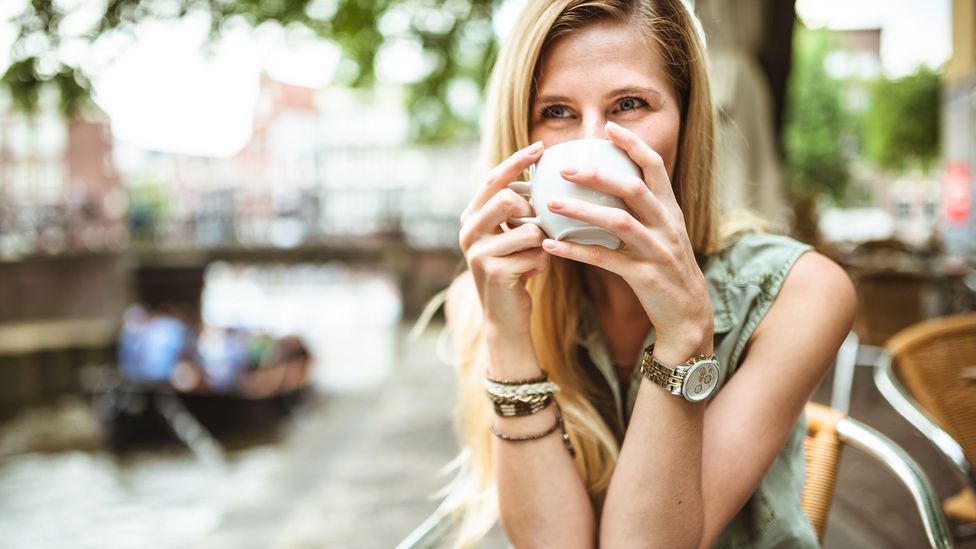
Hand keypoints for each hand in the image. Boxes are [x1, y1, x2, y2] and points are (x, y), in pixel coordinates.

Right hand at [459, 141, 549, 339]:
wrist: (505, 317)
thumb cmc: (515, 269)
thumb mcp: (511, 234)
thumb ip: (516, 209)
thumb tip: (541, 173)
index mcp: (471, 216)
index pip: (493, 179)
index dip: (517, 161)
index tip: (541, 146)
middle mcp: (468, 231)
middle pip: (505, 198)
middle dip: (530, 208)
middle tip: (536, 222)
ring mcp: (478, 252)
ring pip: (527, 229)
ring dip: (541, 242)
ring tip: (534, 255)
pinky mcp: (494, 271)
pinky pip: (535, 254)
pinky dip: (542, 262)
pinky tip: (532, 274)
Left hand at [540, 122, 712, 354]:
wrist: (688, 315)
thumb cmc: (668, 269)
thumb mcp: (664, 232)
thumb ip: (644, 208)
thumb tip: (611, 182)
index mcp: (670, 210)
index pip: (655, 167)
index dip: (633, 144)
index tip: (609, 127)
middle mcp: (666, 225)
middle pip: (634, 189)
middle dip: (599, 175)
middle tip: (566, 168)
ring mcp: (657, 250)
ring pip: (618, 222)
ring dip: (582, 211)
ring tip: (552, 204)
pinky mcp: (644, 276)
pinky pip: (605, 260)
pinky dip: (576, 251)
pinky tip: (552, 245)